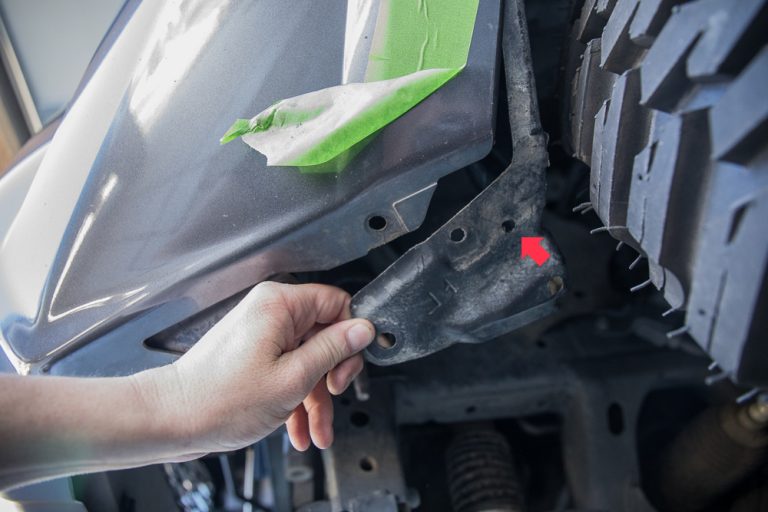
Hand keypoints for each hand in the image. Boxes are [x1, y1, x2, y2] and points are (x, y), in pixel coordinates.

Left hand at [137, 282, 373, 454]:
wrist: (173, 420)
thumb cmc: (219, 399)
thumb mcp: (293, 378)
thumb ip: (333, 350)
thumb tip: (363, 329)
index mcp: (279, 304)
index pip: (336, 302)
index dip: (350, 335)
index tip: (350, 365)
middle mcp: (270, 313)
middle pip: (324, 336)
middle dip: (332, 375)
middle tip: (334, 394)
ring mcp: (261, 336)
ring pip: (308, 361)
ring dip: (317, 399)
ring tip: (318, 430)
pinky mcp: (254, 357)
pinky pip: (288, 372)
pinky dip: (297, 400)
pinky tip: (300, 429)